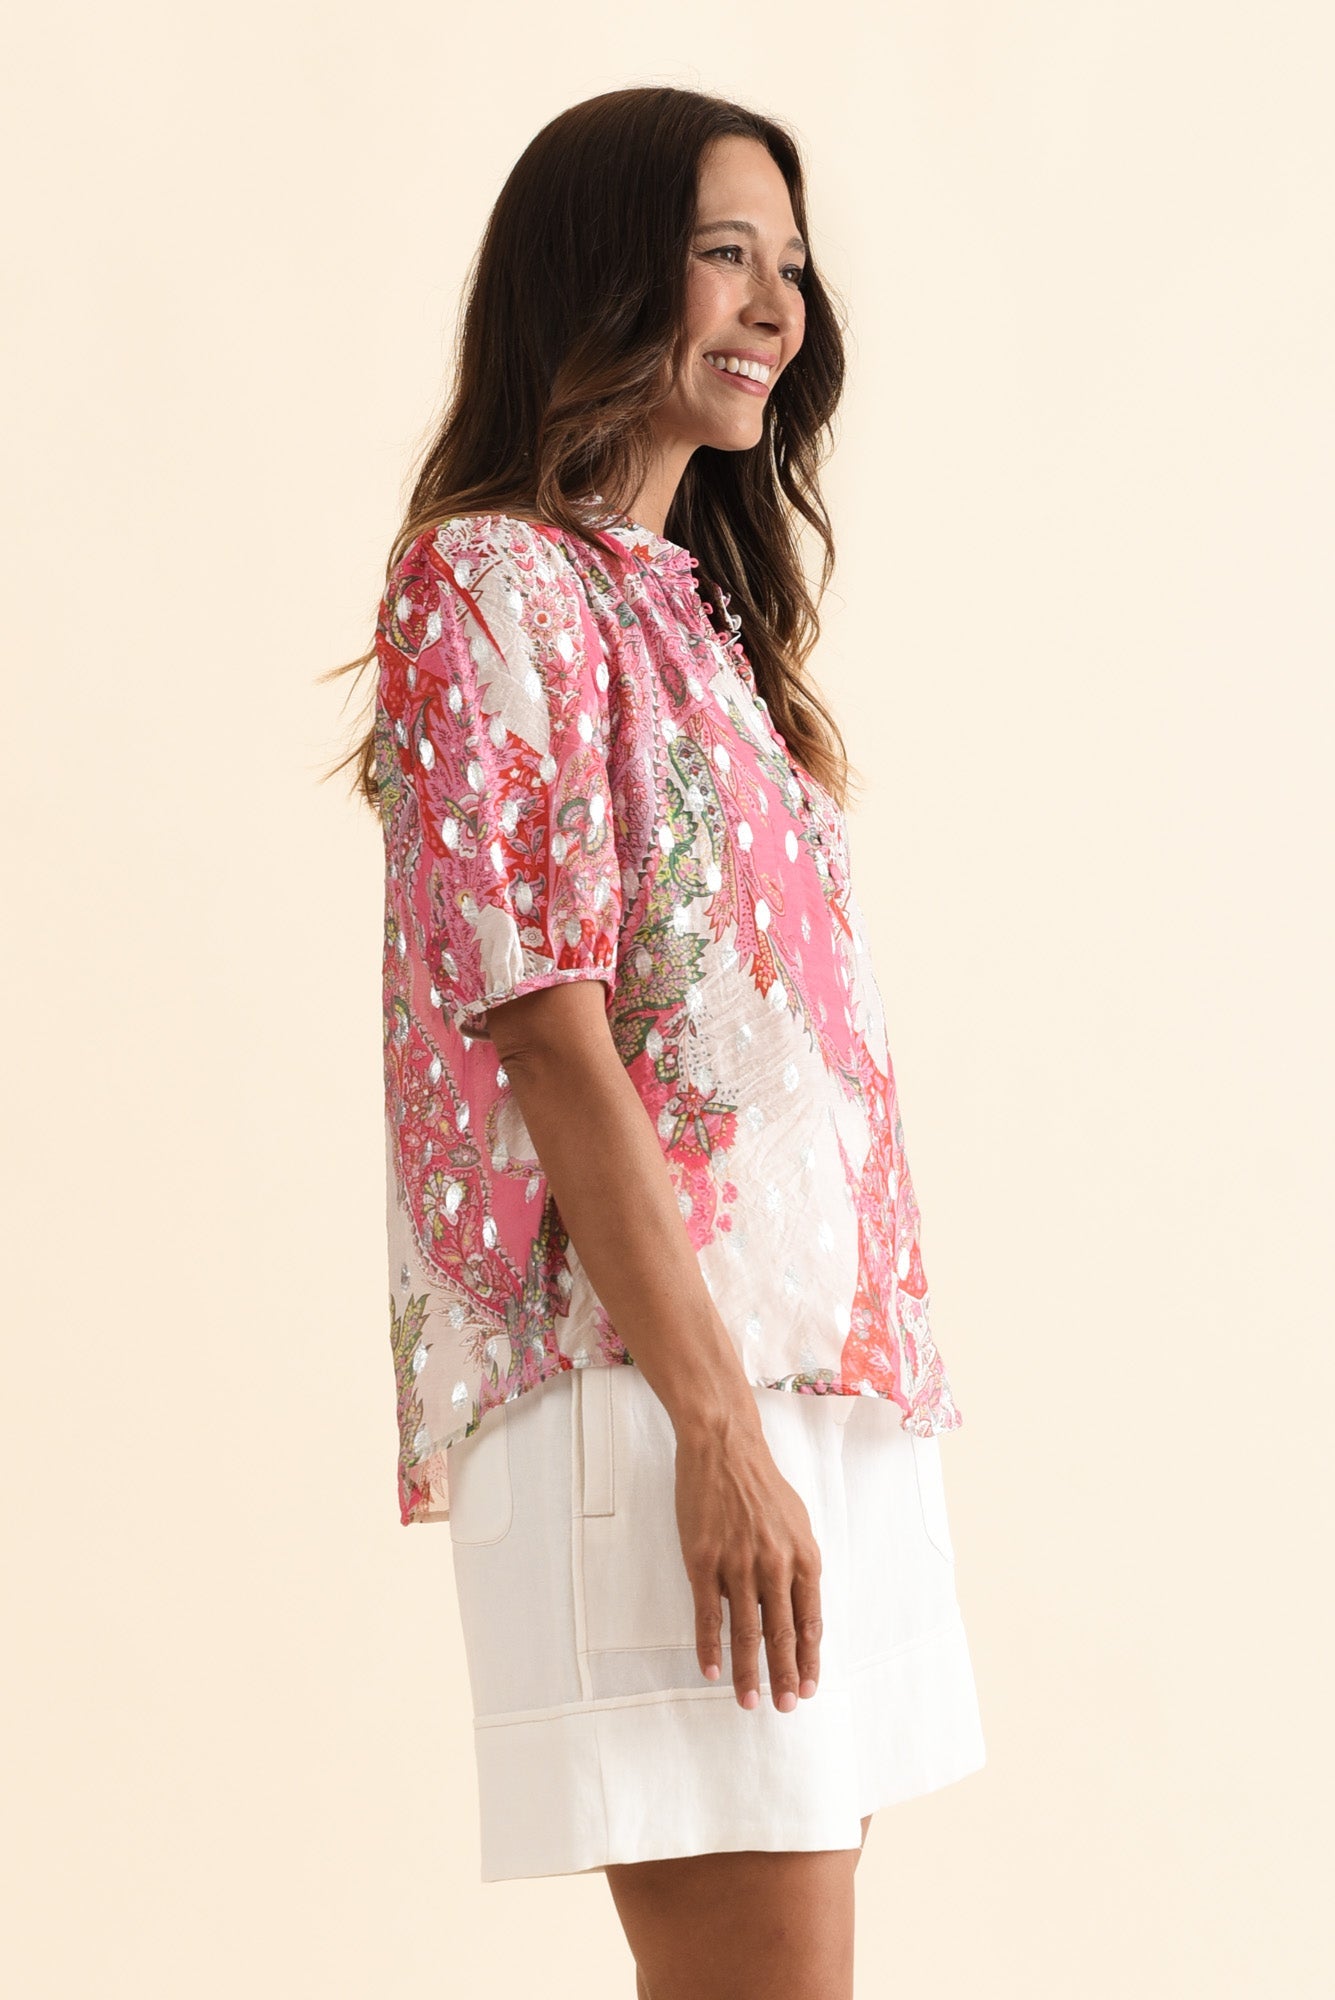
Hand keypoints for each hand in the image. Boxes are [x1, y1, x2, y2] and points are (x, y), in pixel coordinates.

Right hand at [672, 1407, 822, 1712]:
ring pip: (746, 1632)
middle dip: (785, 1677)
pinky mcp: (703, 1561)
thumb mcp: (796, 1523)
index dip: (810, 1659)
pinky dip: (710, 1647)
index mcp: (803, 1557)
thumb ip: (799, 1566)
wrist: (724, 1449)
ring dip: (749, 1672)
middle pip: (782, 1634)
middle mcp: (774, 1565)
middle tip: (786, 1708)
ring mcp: (737, 1565)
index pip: (810, 1622)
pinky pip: (708, 1615)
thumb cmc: (761, 1485)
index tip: (810, 1687)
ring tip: (749, 1702)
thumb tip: (800, 1607)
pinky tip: (713, 1670)